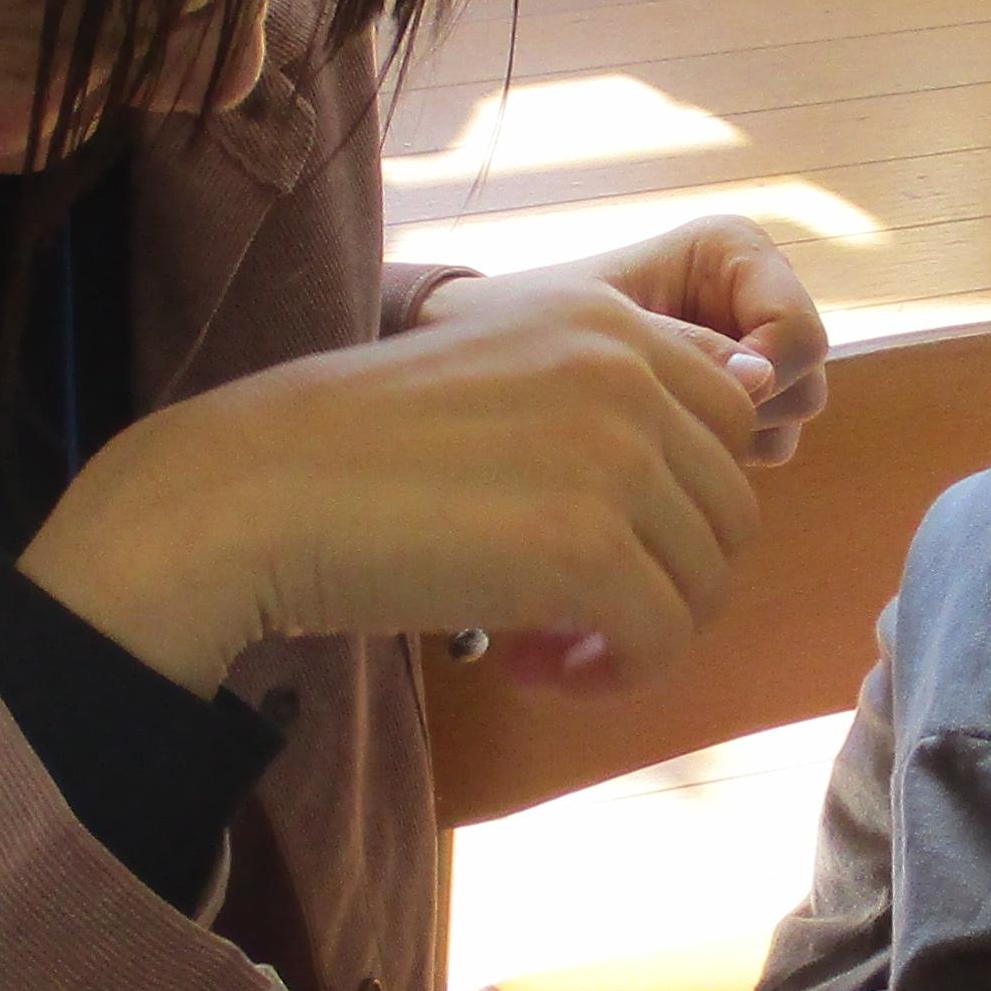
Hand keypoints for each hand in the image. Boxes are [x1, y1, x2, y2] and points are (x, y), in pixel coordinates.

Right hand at [21, 283, 764, 692]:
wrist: (254, 490)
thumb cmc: (357, 447)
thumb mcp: (493, 365)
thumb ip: (602, 387)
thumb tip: (737, 418)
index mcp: (604, 316)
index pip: (726, 423)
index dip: (677, 508)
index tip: (595, 549)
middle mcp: (625, 368)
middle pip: (730, 507)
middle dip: (668, 576)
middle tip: (574, 618)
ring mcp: (613, 455)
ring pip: (706, 579)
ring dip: (638, 632)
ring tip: (548, 649)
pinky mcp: (586, 547)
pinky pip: (663, 637)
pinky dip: (616, 673)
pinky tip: (537, 669)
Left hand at [416, 216, 828, 466]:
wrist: (490, 358)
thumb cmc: (537, 322)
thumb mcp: (602, 329)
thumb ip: (681, 349)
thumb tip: (755, 380)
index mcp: (732, 249)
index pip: (797, 328)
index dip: (764, 370)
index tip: (695, 392)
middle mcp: (755, 294)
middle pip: (807, 374)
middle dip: (753, 408)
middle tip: (674, 417)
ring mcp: (752, 350)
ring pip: (795, 412)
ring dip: (739, 436)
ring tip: (663, 428)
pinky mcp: (738, 397)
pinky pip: (770, 440)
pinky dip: (727, 453)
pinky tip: (669, 446)